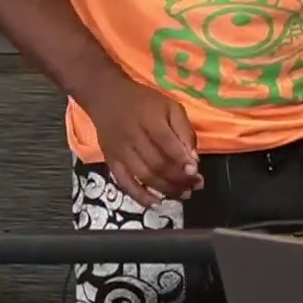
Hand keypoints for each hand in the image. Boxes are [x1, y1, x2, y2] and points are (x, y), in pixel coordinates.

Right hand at [81, 76, 199, 207]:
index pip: (167, 144)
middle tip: (195, 186)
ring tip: (183, 194)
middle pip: (157, 164)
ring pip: (144, 176)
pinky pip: (125, 183)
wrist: (106, 97)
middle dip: (179, 179)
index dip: (182, 161)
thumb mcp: (170, 106)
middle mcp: (133, 137)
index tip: (196, 173)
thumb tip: (193, 159)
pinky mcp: (111, 161)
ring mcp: (120, 151)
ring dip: (165, 189)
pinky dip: (140, 196)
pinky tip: (156, 204)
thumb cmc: (144, 102)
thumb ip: (184, 130)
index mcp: (150, 119)